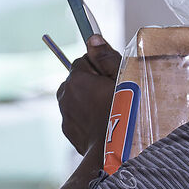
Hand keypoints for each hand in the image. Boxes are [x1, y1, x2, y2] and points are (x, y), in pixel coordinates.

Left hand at [56, 35, 122, 153]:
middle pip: (78, 79)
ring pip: (76, 98)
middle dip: (92, 83)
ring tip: (110, 110)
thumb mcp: (123, 79)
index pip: (83, 60)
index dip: (100, 66)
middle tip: (114, 94)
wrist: (115, 151)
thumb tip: (93, 38)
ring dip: (89, 100)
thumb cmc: (124, 112)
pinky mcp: (68, 131)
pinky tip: (105, 123)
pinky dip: (88, 117)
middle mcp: (65, 94)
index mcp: (76, 79)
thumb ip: (106, 57)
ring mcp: (65, 114)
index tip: (113, 76)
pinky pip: (77, 117)